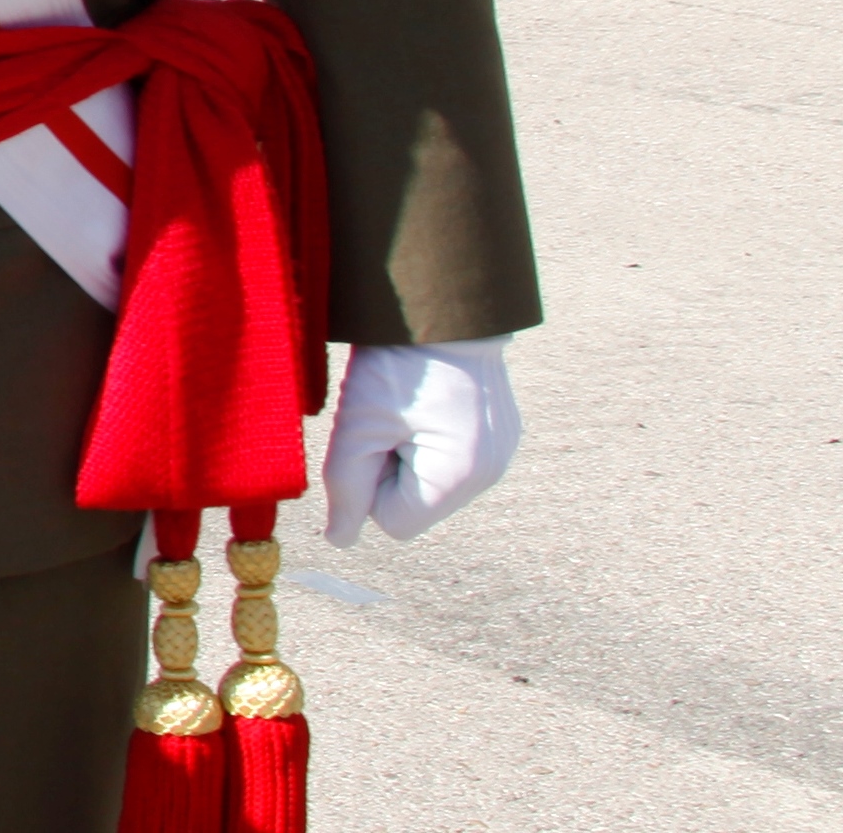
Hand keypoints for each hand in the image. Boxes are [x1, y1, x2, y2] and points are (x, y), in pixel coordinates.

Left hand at [322, 339, 519, 544]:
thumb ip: (345, 486)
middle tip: (388, 413)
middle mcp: (490, 474)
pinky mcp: (502, 435)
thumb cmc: (397, 360)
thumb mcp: (359, 422)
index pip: (393, 522)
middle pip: (415, 504)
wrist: (443, 302)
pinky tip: (430, 400)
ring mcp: (502, 454)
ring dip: (410, 452)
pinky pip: (453, 457)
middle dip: (391, 467)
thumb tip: (339, 539)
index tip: (371, 435)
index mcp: (458, 477)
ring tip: (409, 402)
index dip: (369, 483)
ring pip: (432, 481)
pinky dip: (433, 437)